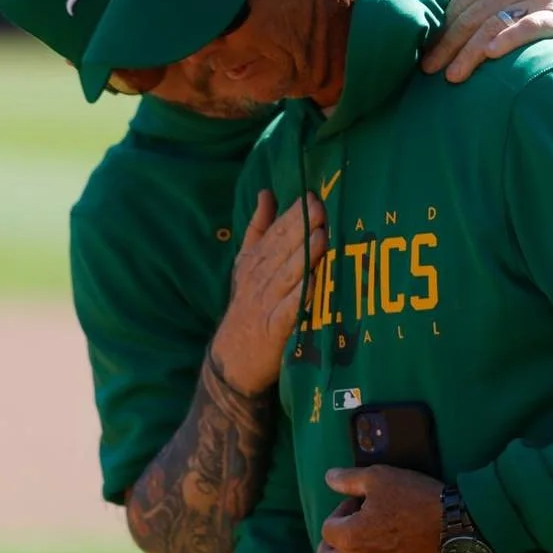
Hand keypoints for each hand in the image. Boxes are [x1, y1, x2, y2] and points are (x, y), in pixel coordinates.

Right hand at [210, 190, 327, 395]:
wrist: (231, 359)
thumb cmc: (246, 306)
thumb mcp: (244, 265)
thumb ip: (257, 228)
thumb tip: (266, 193)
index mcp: (252, 262)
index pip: (273, 234)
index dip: (292, 216)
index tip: (311, 197)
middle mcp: (258, 281)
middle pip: (281, 251)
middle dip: (301, 229)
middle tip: (320, 208)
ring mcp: (266, 305)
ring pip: (287, 276)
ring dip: (304, 256)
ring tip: (321, 236)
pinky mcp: (275, 330)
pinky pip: (289, 310)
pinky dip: (300, 296)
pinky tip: (314, 283)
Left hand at [316, 466, 446, 552]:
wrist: (456, 527)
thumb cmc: (416, 498)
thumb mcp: (380, 478)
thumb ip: (348, 479)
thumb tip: (328, 477)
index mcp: (349, 537)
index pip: (328, 528)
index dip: (341, 511)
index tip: (359, 503)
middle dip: (330, 547)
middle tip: (346, 532)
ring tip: (362, 549)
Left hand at [419, 0, 552, 82]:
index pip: (461, 2)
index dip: (442, 28)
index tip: (427, 52)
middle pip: (472, 16)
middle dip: (448, 45)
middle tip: (429, 70)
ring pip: (492, 25)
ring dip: (469, 52)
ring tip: (452, 76)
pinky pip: (528, 28)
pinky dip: (508, 39)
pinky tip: (491, 54)